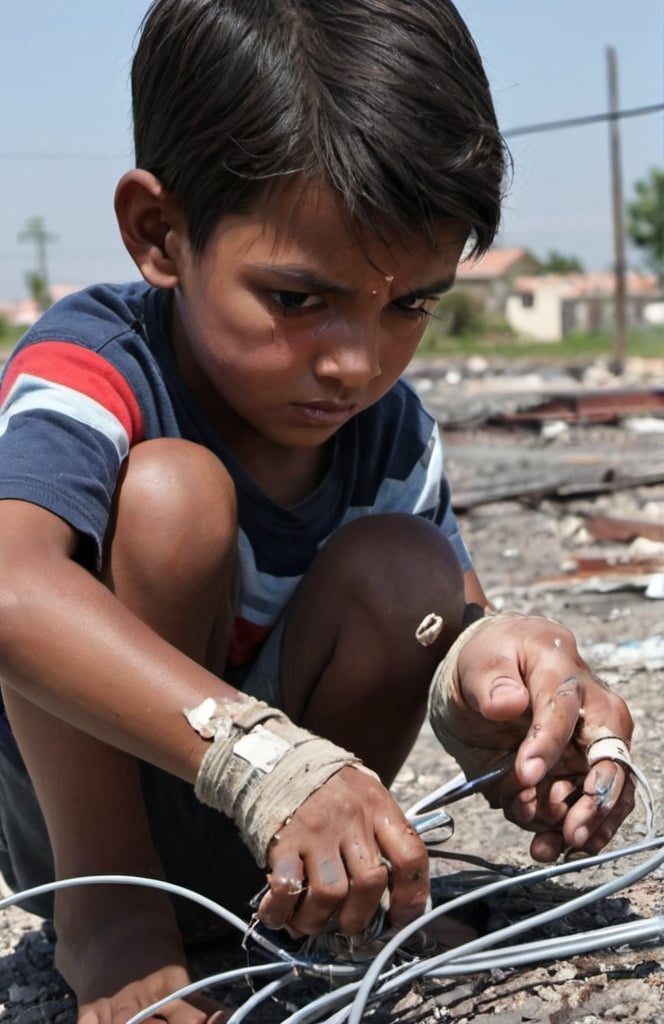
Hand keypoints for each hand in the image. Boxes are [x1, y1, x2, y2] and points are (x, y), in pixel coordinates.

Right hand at [256, 766, 428, 936]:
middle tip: (347, 925)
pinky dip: (282, 913)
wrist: (278, 761)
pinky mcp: (284, 841)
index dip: (411, 897)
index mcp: (378, 807)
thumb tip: (391, 893)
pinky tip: (280, 915)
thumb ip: (380, 835)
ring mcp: (316, 831)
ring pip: (330, 895)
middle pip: (369, 884)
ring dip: (320, 920)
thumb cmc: (327, 787)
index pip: (410, 856)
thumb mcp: (366, 796)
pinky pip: (287, 890)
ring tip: (312, 922)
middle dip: (359, 917)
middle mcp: (351, 818)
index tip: (400, 919)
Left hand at [449, 614, 634, 860]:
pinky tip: (544, 843)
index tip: (525, 773)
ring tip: (545, 845)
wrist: (490, 672)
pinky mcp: (574, 774)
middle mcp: (591, 714)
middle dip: (594, 801)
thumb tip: (507, 704)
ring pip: (604, 795)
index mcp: (565, 674)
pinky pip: (581, 809)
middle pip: (609, 761)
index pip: (562, 712)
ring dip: (580, 826)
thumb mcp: (481, 659)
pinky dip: (566, 832)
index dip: (546, 745)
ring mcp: (587, 748)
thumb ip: (491, 681)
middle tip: (570, 831)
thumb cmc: (491, 657)